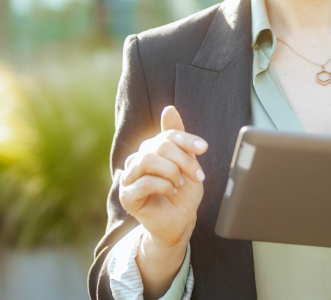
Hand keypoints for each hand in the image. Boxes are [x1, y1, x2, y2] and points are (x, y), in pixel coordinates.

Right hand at [119, 105, 207, 248]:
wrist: (180, 221)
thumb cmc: (184, 191)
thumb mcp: (187, 161)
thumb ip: (178, 137)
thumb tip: (168, 108)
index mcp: (151, 149)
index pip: (168, 135)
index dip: (187, 140)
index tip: (204, 148)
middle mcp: (137, 160)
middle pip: (159, 146)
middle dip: (183, 160)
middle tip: (197, 175)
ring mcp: (129, 178)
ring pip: (147, 160)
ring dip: (171, 172)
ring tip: (179, 183)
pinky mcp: (126, 196)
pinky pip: (142, 182)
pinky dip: (163, 185)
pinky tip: (171, 192)